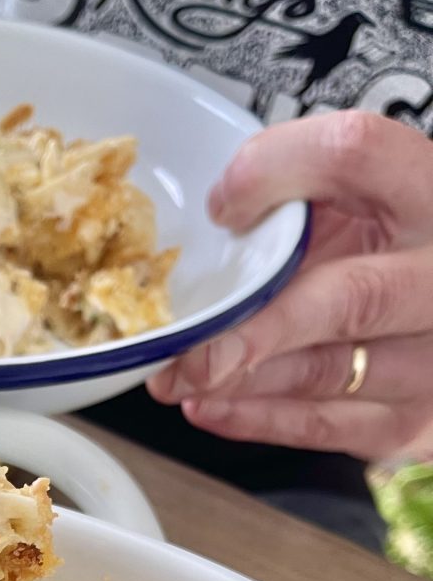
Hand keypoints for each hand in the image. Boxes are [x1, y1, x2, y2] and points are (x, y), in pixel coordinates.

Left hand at [149, 112, 432, 461]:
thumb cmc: (390, 252)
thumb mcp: (362, 201)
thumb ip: (302, 195)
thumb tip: (220, 214)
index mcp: (427, 193)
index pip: (356, 152)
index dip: (276, 169)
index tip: (220, 205)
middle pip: (349, 298)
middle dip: (256, 329)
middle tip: (185, 352)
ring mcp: (432, 358)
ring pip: (325, 373)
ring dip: (237, 381)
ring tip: (174, 377)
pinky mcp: (410, 422)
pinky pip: (322, 427)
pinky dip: (254, 419)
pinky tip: (207, 405)